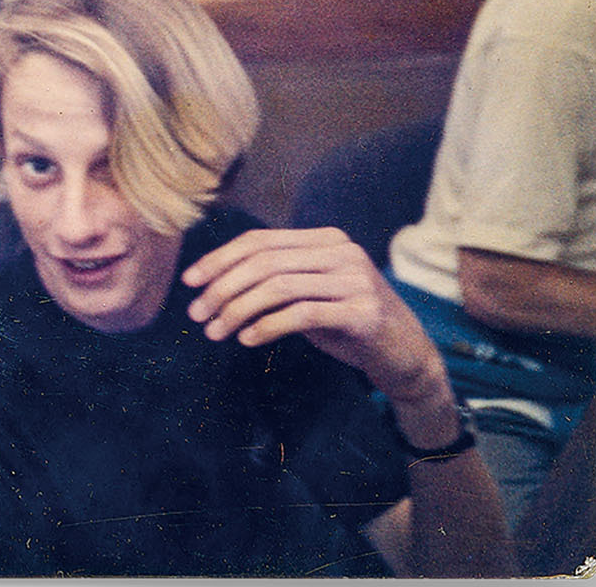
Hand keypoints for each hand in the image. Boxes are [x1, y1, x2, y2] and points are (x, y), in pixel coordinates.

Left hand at [180, 228, 444, 407]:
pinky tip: (247, 339)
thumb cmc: (348, 323)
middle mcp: (342, 252)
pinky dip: (266, 326)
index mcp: (325, 240)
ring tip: (215, 332)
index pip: (259, 241)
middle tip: (197, 314)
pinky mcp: (364, 312)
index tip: (190, 281)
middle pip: (264, 262)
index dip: (220, 259)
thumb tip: (213, 282)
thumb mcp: (309, 293)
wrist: (406, 356)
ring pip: (278, 287)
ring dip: (237, 310)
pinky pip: (301, 314)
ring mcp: (356, 280)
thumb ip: (275, 279)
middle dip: (222, 287)